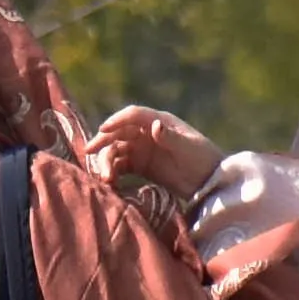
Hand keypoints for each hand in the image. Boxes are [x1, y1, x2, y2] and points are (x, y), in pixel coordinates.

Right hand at [88, 104, 215, 201]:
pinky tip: (110, 183)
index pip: (132, 116)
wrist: (210, 182)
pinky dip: (112, 173)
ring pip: (116, 150)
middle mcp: (148, 133)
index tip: (102, 130)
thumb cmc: (203, 160)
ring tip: (106, 180)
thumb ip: (169, 137)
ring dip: (107, 162)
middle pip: (119, 132)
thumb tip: (154, 125)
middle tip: (88, 153)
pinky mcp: (141, 166)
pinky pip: (120, 167)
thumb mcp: (188, 148)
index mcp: (159, 122)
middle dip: (103, 142)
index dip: (116, 121)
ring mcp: (143, 150)